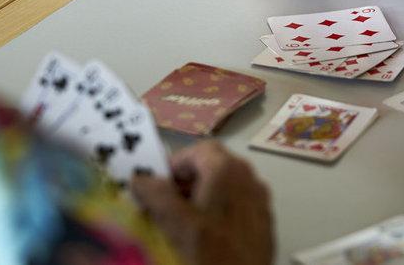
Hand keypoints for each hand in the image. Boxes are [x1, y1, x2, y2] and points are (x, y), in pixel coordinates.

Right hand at [131, 141, 273, 264]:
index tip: (154, 185)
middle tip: (163, 206)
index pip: (196, 150)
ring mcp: (259, 200)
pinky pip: (236, 205)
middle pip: (211, 166)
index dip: (173, 164)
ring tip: (181, 223)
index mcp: (228, 170)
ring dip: (200, 197)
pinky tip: (205, 235)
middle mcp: (248, 178)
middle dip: (184, 182)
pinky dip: (217, 211)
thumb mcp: (177, 225)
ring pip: (224, 187)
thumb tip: (140, 179)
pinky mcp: (263, 221)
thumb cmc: (212, 253)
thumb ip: (156, 196)